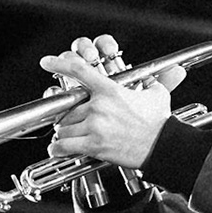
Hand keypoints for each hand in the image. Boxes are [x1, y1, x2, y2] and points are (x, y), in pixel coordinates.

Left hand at [39, 35, 187, 168]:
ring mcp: (95, 127)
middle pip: (68, 107)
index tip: (47, 63)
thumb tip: (164, 72)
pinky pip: (65, 146)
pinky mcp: (94, 145)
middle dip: (69, 115)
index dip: (59, 64)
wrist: (163, 147)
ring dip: (64, 132)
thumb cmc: (160, 123)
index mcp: (110, 91)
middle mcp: (99, 107)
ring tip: (71, 136)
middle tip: (75, 120)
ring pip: (64, 127)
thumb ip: (152, 81)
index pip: (78, 71)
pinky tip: (57, 149)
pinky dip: (58, 149)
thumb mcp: (158, 94)